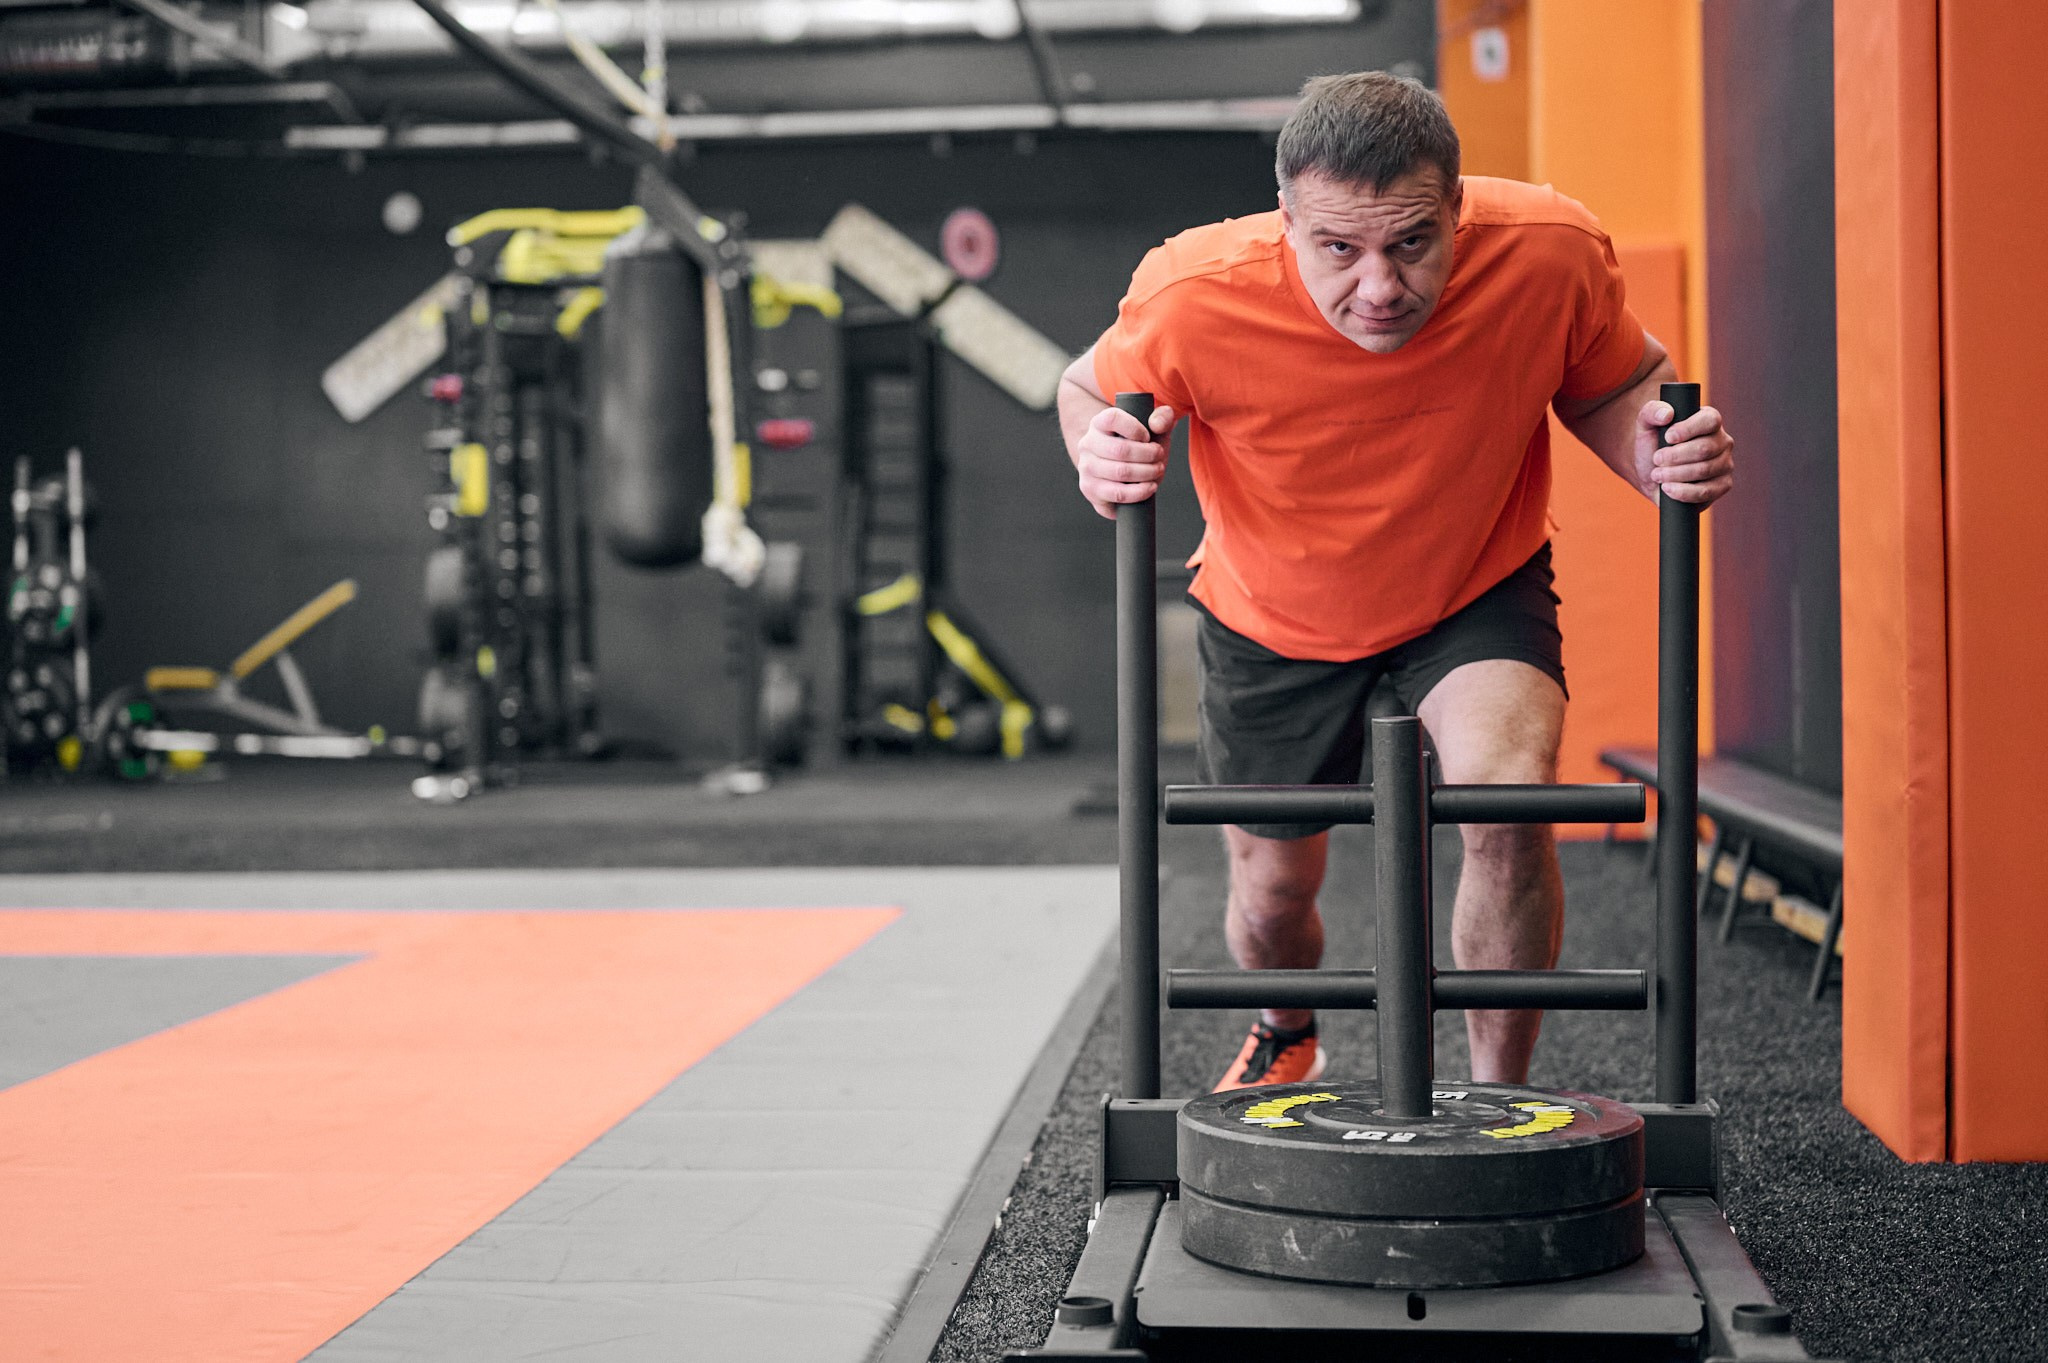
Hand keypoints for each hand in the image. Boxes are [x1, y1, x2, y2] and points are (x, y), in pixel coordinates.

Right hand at [1076, 403, 1176, 518]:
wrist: (1123, 472)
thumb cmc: (1138, 447)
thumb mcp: (1152, 429)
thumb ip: (1162, 418)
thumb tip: (1157, 424)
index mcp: (1099, 423)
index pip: (1112, 419)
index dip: (1135, 429)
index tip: (1148, 437)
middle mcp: (1087, 444)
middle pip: (1120, 449)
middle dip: (1148, 455)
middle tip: (1159, 457)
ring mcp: (1086, 468)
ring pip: (1120, 472)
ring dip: (1147, 473)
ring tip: (1157, 470)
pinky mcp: (1090, 490)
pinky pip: (1117, 493)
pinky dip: (1139, 492)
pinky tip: (1150, 487)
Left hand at [1637, 399, 1732, 505]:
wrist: (1652, 476)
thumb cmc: (1653, 447)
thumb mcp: (1645, 426)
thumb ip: (1651, 412)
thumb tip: (1667, 413)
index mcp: (1709, 421)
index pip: (1710, 420)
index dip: (1688, 429)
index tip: (1667, 438)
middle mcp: (1722, 441)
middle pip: (1705, 448)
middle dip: (1675, 456)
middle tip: (1656, 459)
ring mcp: (1725, 464)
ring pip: (1704, 470)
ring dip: (1675, 474)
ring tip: (1657, 474)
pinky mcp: (1722, 486)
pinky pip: (1707, 491)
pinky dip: (1683, 491)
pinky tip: (1668, 488)